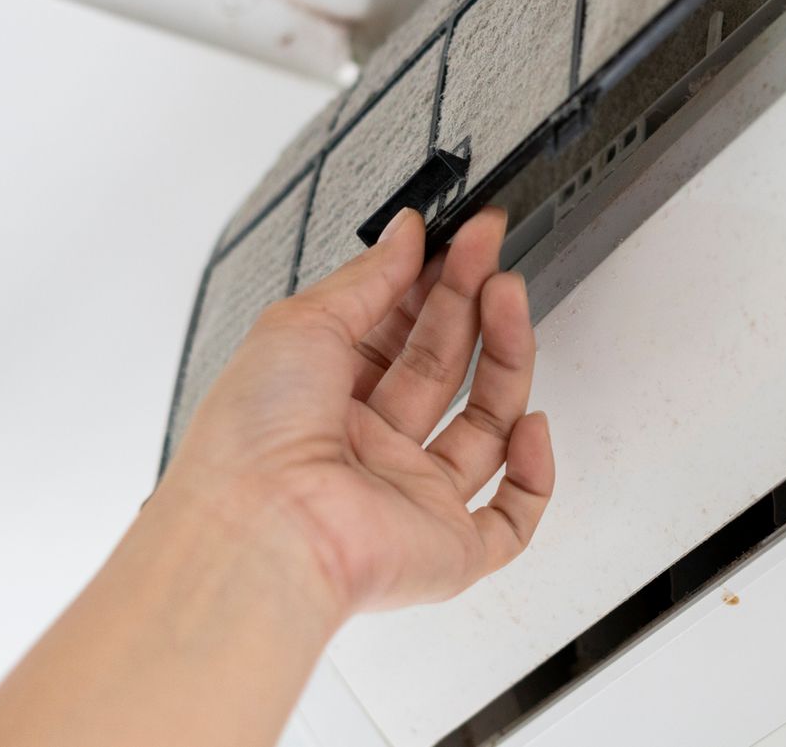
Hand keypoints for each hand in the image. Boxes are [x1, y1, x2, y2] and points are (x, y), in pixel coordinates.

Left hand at [160, 206, 554, 619]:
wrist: (260, 531)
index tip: (457, 241)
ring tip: (509, 298)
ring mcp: (410, 500)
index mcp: (322, 404)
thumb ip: (365, 278)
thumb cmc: (253, 441)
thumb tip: (404, 234)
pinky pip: (509, 521)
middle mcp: (367, 451)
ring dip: (506, 359)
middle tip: (488, 252)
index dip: (430, 284)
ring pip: (483, 428)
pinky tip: (531, 427)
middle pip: (442, 368)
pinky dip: (533, 475)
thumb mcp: (301, 323)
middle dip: (470, 303)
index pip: (394, 335)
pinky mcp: (446, 550)